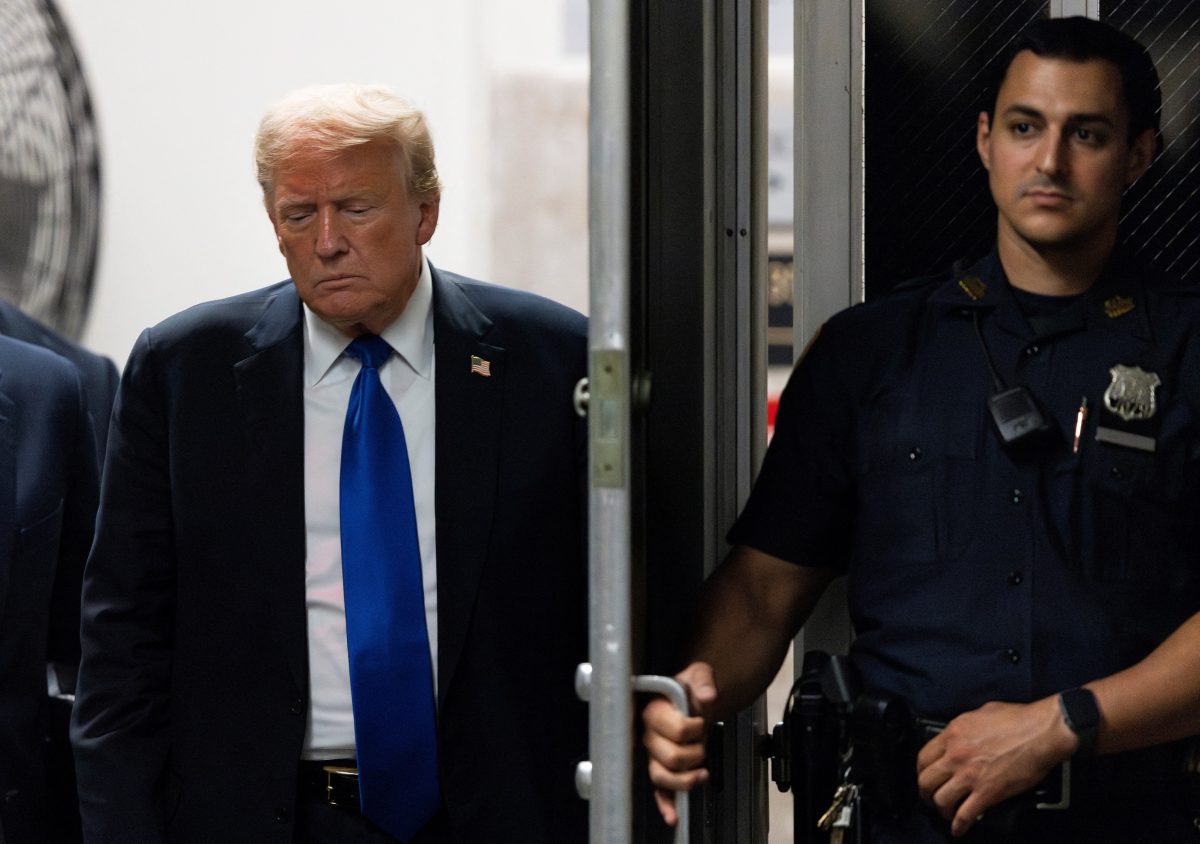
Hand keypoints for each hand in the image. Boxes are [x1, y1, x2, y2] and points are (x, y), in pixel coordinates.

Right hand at [641, 661, 717, 825]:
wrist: (691, 698)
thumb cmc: (690, 687)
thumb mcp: (699, 674)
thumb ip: (703, 681)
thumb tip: (708, 696)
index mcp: (654, 711)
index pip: (677, 730)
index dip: (695, 728)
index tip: (702, 721)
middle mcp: (648, 735)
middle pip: (671, 757)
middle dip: (695, 754)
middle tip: (703, 743)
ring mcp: (653, 754)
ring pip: (662, 776)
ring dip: (685, 780)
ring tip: (703, 774)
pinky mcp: (660, 767)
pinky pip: (659, 790)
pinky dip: (665, 804)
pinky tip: (673, 816)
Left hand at [915, 697, 1077, 836]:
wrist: (1042, 732)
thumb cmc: (1019, 719)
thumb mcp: (981, 713)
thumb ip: (965, 727)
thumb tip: (961, 736)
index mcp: (953, 734)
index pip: (923, 757)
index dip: (921, 771)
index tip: (925, 776)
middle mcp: (956, 755)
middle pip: (926, 781)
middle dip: (925, 793)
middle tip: (930, 797)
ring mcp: (970, 775)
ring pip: (941, 800)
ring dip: (941, 809)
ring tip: (946, 813)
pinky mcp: (987, 792)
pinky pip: (965, 814)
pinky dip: (959, 825)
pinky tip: (959, 829)